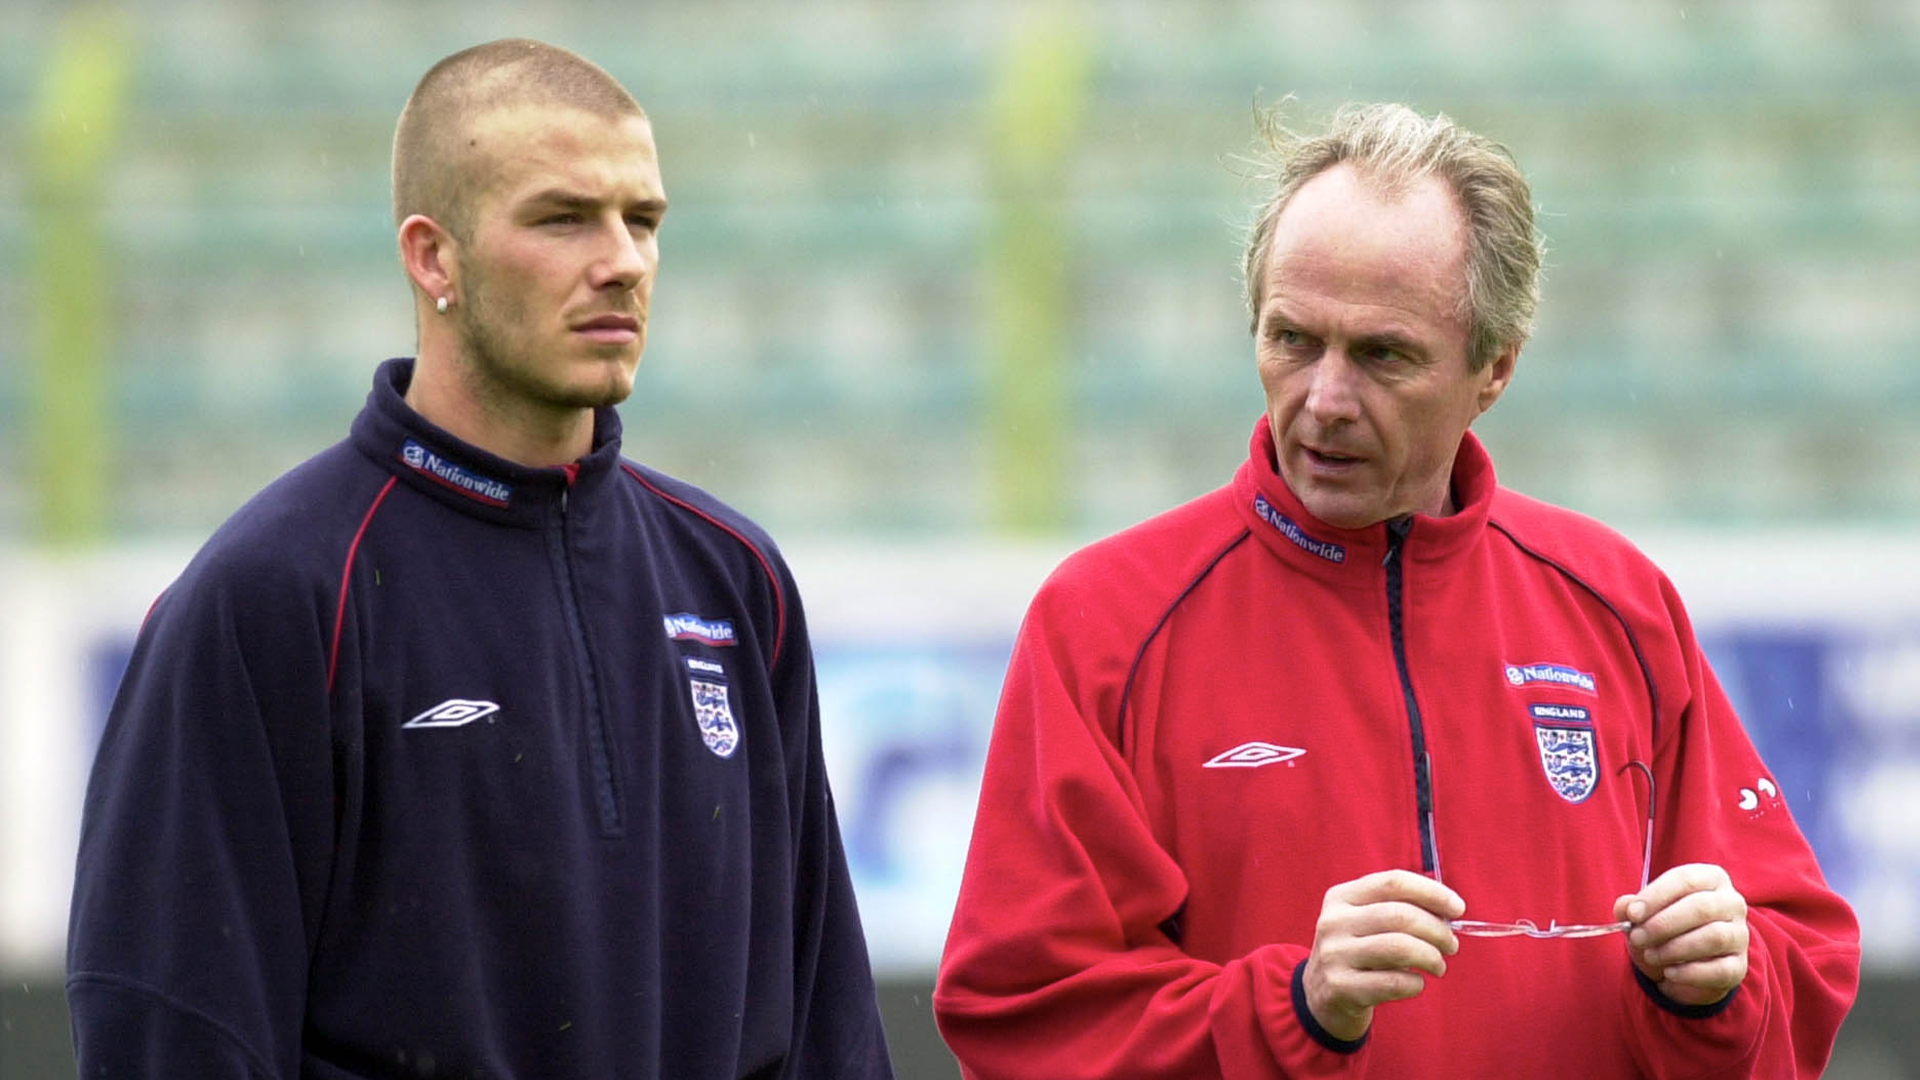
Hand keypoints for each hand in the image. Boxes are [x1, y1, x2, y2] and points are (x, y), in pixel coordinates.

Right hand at [1302, 870, 1463, 1042]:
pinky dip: (1416, 984)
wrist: (1321, 997)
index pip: (1393, 882)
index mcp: (1341, 896)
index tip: (1457, 908)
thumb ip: (1399, 908)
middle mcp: (1333, 922)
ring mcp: (1334, 955)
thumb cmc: (1358, 952)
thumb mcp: (1365, 921)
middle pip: (1400, 915)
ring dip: (1431, 957)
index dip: (1431, 892)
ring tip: (1439, 966)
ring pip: (1400, 948)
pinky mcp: (1341, 987)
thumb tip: (1449, 910)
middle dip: (1438, 930)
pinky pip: (1394, 983)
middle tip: (1451, 945)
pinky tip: (1416, 984)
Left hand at [1614, 863, 1748, 1007]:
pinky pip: (1719, 969)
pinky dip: (1689, 973)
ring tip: (1650, 955)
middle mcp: (1731, 903)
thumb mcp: (1644, 914)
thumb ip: (1631, 907)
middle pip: (1701, 907)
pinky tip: (1668, 973)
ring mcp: (1739, 935)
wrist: (1682, 965)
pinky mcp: (1739, 966)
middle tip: (1637, 937)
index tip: (1633, 914)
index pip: (1685, 879)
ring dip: (1675, 948)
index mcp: (1710, 878)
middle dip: (1663, 924)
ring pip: (1713, 937)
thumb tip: (1625, 907)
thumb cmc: (1664, 928)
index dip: (1656, 896)